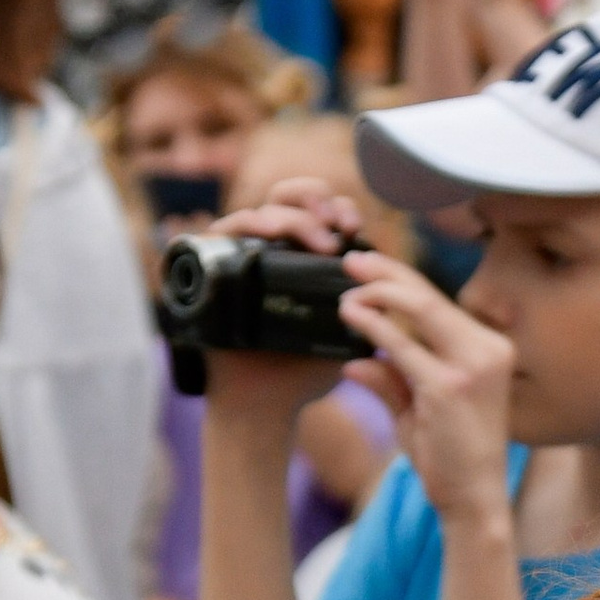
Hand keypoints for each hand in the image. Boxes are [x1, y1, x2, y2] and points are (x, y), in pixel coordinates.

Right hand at [201, 171, 367, 436]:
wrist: (269, 403)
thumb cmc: (309, 368)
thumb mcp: (352, 328)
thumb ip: (373, 300)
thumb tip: (387, 268)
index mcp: (303, 254)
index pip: (320, 209)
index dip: (338, 207)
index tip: (354, 226)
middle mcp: (269, 248)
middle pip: (286, 196)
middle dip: (313, 199)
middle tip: (333, 224)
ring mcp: (239, 257)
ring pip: (257, 211)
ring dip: (288, 215)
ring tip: (314, 239)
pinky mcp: (211, 270)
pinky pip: (220, 233)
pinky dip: (241, 225)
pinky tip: (264, 231)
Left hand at [336, 254, 514, 526]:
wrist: (474, 502)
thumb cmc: (451, 460)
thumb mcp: (418, 413)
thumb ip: (391, 381)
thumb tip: (355, 360)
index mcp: (490, 350)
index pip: (439, 303)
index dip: (402, 280)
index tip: (368, 267)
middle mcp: (488, 350)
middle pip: (430, 295)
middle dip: (387, 271)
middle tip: (350, 259)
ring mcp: (472, 367)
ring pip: (419, 308)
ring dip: (377, 291)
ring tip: (345, 286)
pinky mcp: (449, 386)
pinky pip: (403, 344)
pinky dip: (373, 324)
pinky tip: (351, 314)